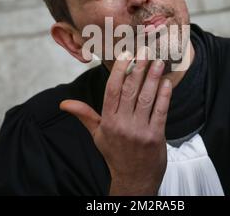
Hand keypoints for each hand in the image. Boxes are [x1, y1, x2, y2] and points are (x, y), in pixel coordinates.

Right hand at [60, 48, 171, 194]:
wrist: (134, 179)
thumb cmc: (115, 154)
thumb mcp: (97, 135)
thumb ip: (84, 115)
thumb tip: (63, 103)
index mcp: (107, 121)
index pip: (111, 90)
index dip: (119, 70)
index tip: (126, 54)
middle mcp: (122, 124)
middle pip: (130, 90)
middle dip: (139, 68)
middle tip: (146, 51)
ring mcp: (139, 131)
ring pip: (146, 97)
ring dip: (153, 77)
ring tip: (158, 61)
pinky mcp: (155, 136)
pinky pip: (160, 110)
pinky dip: (164, 95)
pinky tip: (166, 82)